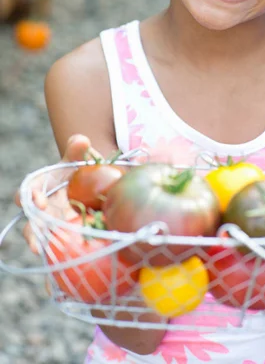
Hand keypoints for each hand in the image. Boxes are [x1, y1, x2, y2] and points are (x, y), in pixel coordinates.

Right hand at [14, 134, 101, 253]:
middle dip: (32, 227)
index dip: (29, 196)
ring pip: (38, 237)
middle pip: (31, 220)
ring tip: (41, 251)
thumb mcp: (77, 159)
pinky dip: (54, 260)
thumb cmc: (77, 171)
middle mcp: (41, 209)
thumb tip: (81, 140)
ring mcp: (51, 224)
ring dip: (39, 244)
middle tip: (37, 238)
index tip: (36, 198)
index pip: (28, 191)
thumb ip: (77, 149)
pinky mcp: (62, 237)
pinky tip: (58, 271)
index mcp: (41, 188)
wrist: (90, 186)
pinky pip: (55, 251)